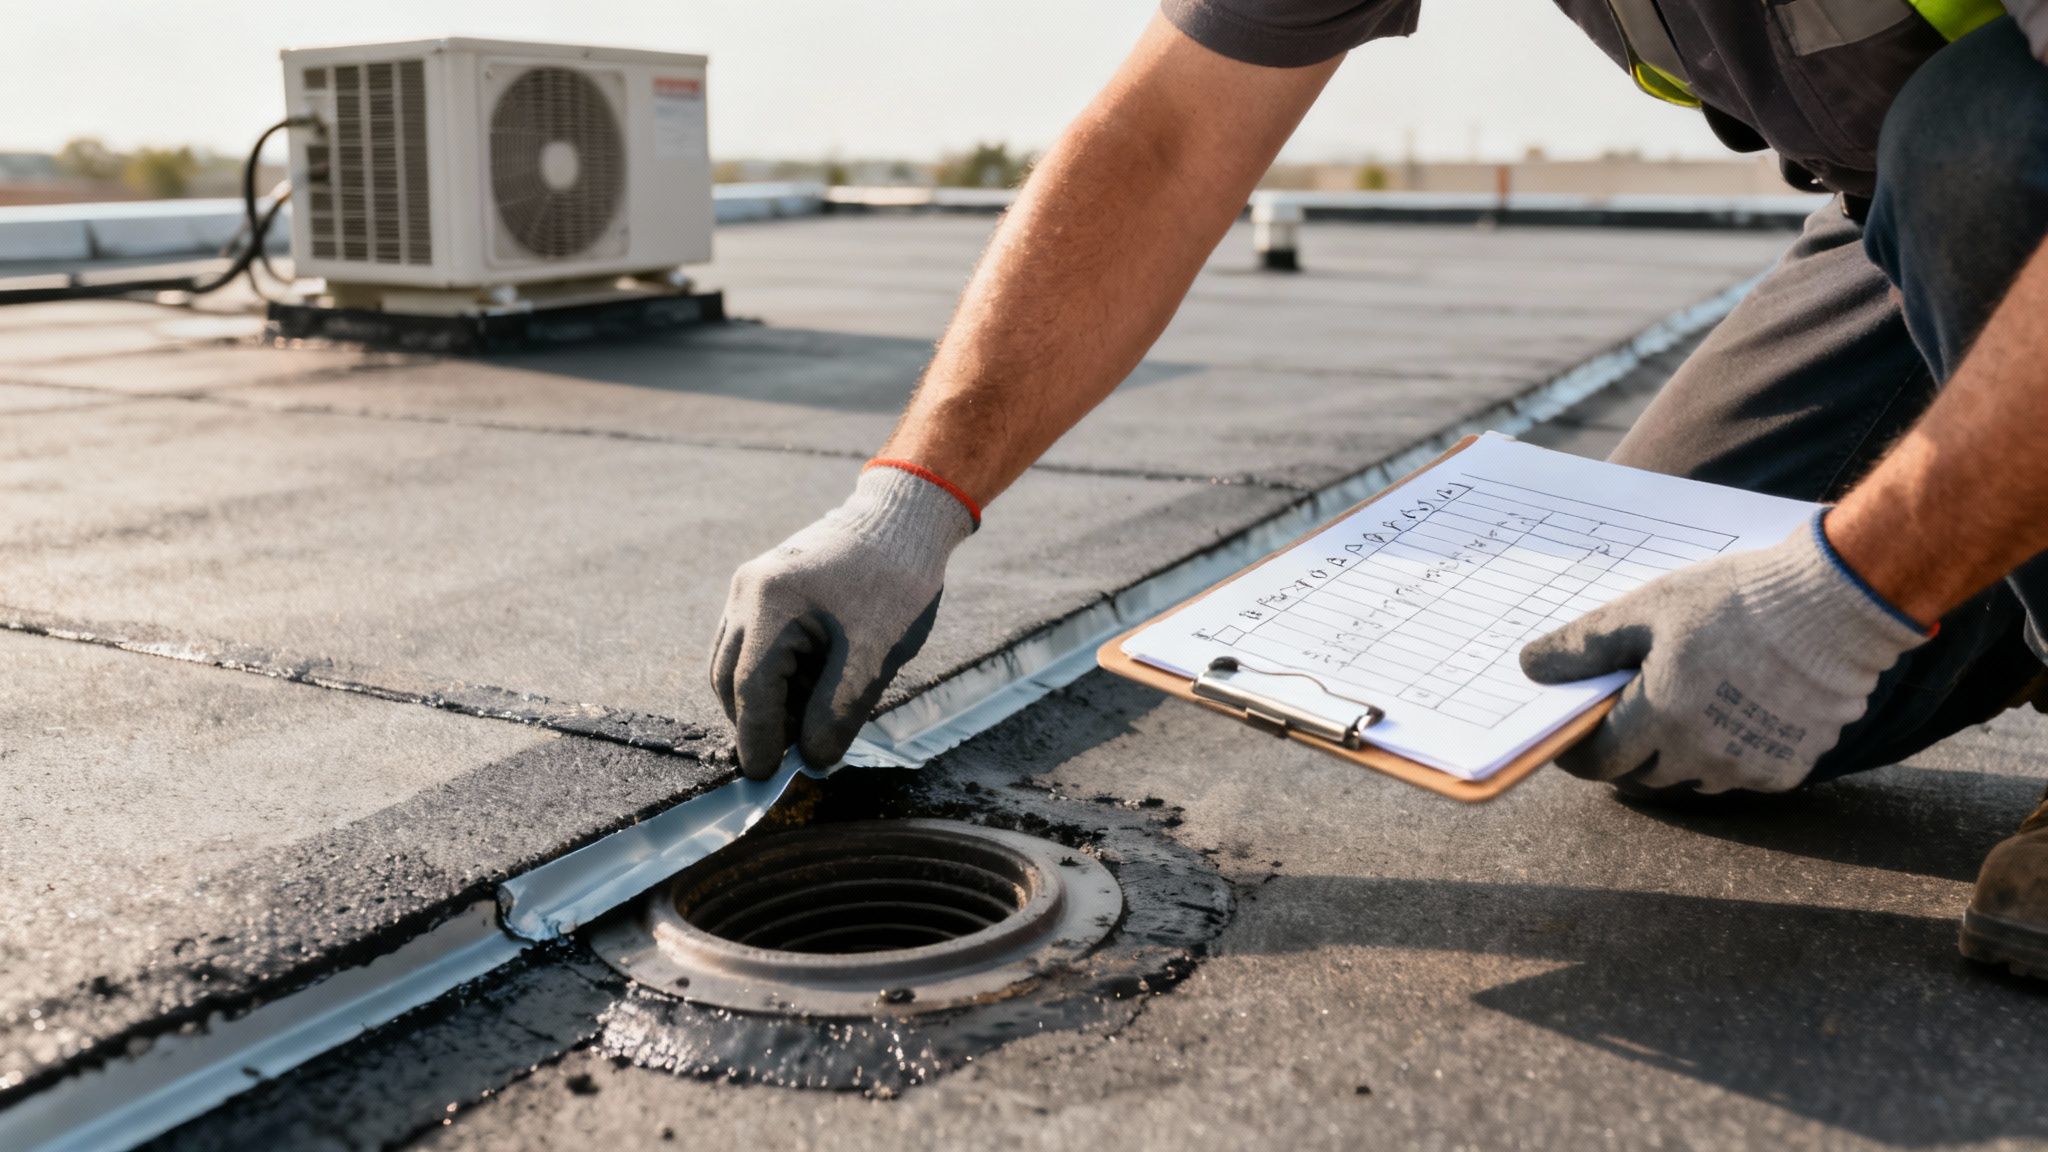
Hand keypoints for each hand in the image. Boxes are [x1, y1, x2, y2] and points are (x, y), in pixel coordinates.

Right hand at [710, 465, 975, 777]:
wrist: (904, 516)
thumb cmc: (897, 580)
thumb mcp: (876, 654)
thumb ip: (838, 711)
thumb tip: (813, 761)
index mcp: (770, 604)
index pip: (750, 690)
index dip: (758, 739)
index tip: (768, 777)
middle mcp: (746, 592)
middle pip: (730, 679)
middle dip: (756, 723)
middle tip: (794, 754)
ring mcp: (749, 586)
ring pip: (734, 663)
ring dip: (762, 701)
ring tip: (808, 719)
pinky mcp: (762, 586)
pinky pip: (750, 644)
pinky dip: (771, 675)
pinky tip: (809, 686)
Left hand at [1519, 512, 1928, 793]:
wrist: (1834, 605)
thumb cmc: (1735, 601)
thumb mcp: (1647, 610)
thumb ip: (1585, 644)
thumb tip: (1530, 667)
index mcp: (1661, 718)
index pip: (1600, 762)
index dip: (1578, 754)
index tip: (1571, 740)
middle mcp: (1703, 756)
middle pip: (1643, 775)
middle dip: (1625, 752)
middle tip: (1625, 715)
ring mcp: (1748, 767)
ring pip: (1690, 780)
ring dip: (1675, 757)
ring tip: (1679, 711)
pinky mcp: (1787, 767)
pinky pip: (1739, 776)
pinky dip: (1725, 756)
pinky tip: (1731, 715)